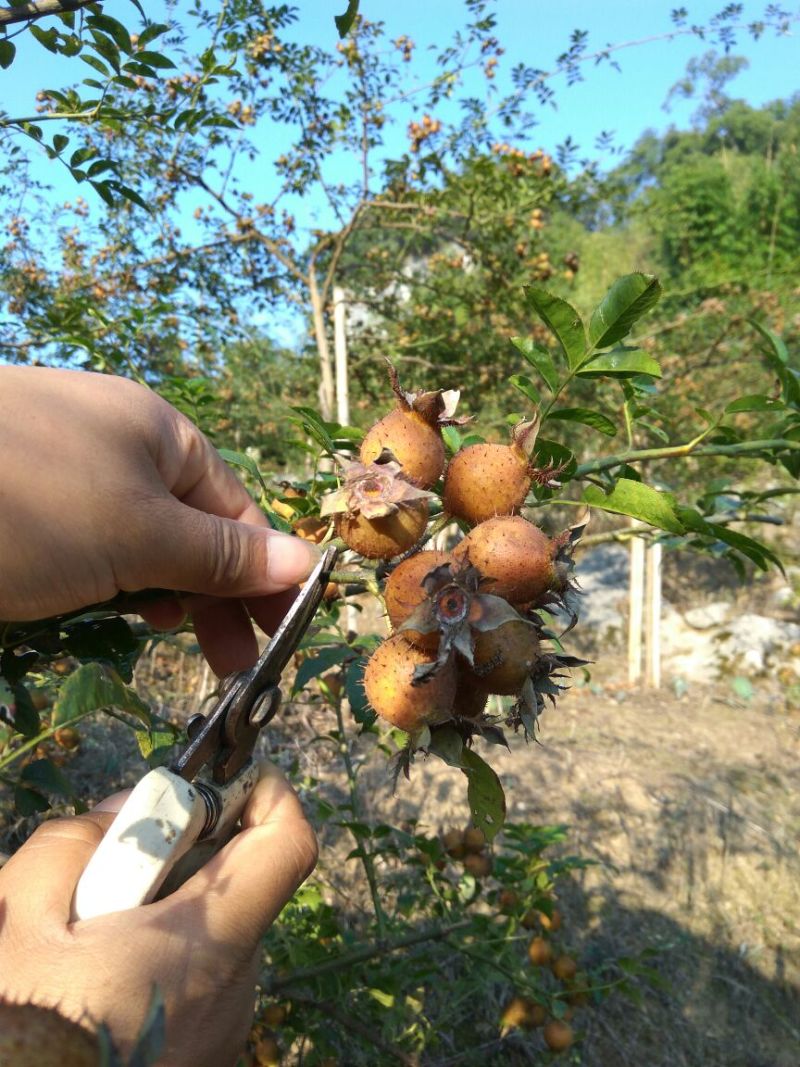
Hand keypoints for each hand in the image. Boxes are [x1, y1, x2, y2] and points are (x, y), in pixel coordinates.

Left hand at [0, 366, 319, 673]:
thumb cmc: (28, 501)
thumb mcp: (140, 531)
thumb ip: (222, 554)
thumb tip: (307, 561)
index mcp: (160, 434)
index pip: (238, 510)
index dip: (266, 574)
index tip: (282, 639)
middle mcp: (118, 448)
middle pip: (193, 529)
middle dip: (219, 595)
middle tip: (233, 668)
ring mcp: (65, 480)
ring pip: (141, 546)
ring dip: (168, 595)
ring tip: (179, 641)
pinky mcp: (23, 514)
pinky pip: (88, 552)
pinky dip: (112, 586)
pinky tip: (118, 611)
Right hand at [0, 764, 316, 1065]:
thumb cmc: (25, 1029)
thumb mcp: (17, 915)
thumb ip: (76, 841)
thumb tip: (125, 809)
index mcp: (205, 945)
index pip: (286, 845)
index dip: (265, 792)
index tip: (217, 776)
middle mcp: (232, 989)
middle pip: (236, 886)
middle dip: (181, 854)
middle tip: (108, 862)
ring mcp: (222, 1029)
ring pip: (209, 933)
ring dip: (159, 911)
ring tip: (83, 935)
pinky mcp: (203, 1054)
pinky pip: (196, 980)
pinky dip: (155, 959)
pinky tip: (93, 980)